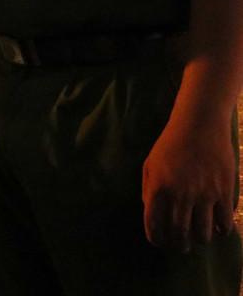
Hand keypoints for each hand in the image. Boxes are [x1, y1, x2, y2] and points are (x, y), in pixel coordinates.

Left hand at [142, 115, 236, 251]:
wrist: (199, 126)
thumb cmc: (170, 145)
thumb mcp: (150, 164)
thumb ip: (148, 189)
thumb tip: (151, 212)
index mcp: (158, 188)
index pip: (154, 223)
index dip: (156, 237)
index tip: (159, 242)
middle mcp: (180, 195)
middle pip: (180, 233)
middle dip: (180, 245)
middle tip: (181, 247)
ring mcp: (204, 195)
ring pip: (203, 233)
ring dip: (200, 240)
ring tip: (199, 238)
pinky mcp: (224, 193)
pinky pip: (224, 222)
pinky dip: (221, 230)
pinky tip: (218, 228)